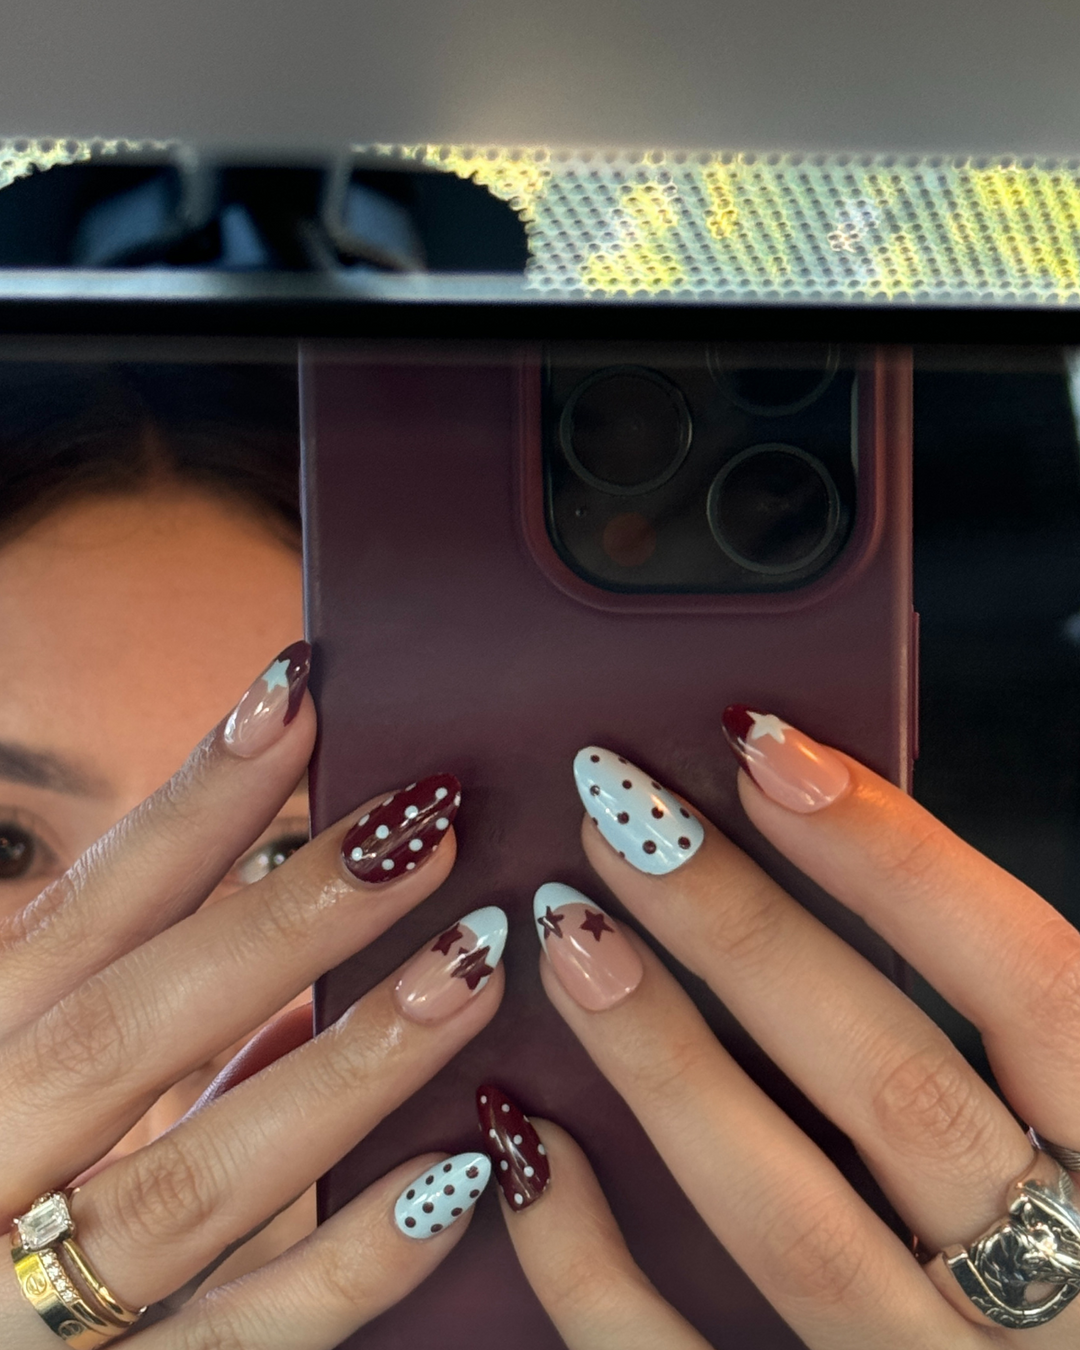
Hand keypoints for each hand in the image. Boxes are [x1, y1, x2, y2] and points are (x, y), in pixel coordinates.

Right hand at [0, 642, 504, 1348]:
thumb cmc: (4, 1184)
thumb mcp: (32, 1081)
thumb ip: (137, 1017)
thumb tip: (292, 929)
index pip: (83, 919)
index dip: (189, 807)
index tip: (297, 698)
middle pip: (132, 1029)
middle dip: (284, 922)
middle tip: (427, 829)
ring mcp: (33, 1312)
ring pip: (196, 1183)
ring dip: (347, 1067)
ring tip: (470, 968)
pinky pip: (239, 1346)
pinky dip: (348, 1265)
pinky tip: (457, 1179)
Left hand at [491, 712, 1079, 1347]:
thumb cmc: (1063, 1244)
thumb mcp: (1075, 1114)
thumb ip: (1005, 1027)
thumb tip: (840, 842)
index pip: (1036, 988)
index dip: (904, 861)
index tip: (771, 753)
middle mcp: (1049, 1298)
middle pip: (897, 1092)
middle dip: (750, 936)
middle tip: (626, 815)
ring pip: (790, 1222)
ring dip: (666, 1061)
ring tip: (571, 930)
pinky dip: (590, 1264)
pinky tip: (525, 1144)